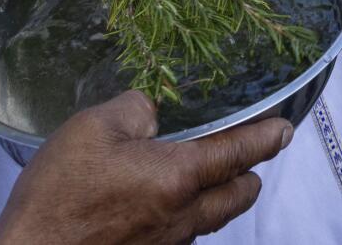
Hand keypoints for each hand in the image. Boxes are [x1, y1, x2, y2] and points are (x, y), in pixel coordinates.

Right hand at [0, 91, 292, 244]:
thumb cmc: (58, 194)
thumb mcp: (93, 128)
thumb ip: (135, 109)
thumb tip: (153, 112)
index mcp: (178, 177)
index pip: (238, 151)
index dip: (266, 136)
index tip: (283, 128)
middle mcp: (184, 216)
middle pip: (239, 194)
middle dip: (247, 171)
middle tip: (239, 150)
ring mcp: (169, 243)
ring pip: (212, 218)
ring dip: (216, 195)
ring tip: (197, 172)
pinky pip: (183, 233)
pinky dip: (184, 214)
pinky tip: (155, 199)